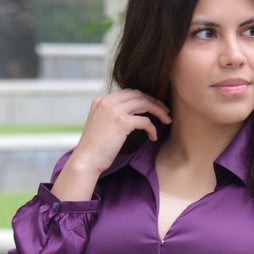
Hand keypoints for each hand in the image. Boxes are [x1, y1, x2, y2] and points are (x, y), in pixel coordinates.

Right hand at [56, 89, 171, 197]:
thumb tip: (132, 115)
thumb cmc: (94, 148)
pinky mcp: (122, 122)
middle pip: (138, 94)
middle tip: (165, 111)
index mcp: (101, 100)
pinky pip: (145, 121)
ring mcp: (114, 110)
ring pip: (144, 103)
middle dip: (154, 101)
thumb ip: (112, 115)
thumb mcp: (100, 124)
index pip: (128, 92)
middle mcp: (107, 101)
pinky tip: (153, 136)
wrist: (86, 160)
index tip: (154, 106)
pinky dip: (152, 128)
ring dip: (158, 111)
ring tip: (167, 120)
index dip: (143, 98)